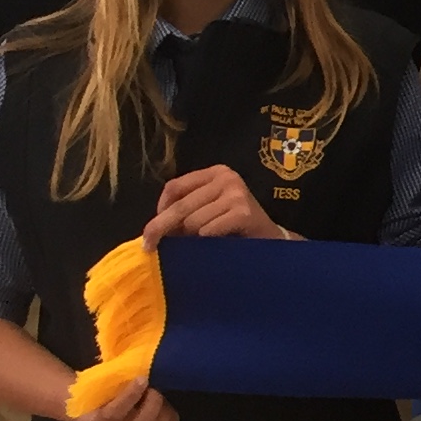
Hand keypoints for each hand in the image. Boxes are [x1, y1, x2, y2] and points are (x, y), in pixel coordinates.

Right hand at [73, 379, 178, 420]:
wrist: (94, 411)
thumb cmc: (95, 393)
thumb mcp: (96, 384)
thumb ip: (107, 377)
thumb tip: (119, 356)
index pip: (111, 415)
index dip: (129, 397)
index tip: (142, 379)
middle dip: (152, 405)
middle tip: (155, 388)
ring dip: (162, 413)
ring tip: (161, 396)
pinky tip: (167, 408)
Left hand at [142, 164, 290, 248]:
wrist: (272, 241)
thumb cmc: (235, 228)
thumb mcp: (209, 211)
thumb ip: (186, 211)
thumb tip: (152, 228)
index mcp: (215, 173)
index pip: (174, 187)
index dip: (159, 209)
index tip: (152, 231)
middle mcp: (226, 178)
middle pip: (180, 205)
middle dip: (162, 228)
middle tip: (149, 247)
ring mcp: (236, 193)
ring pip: (192, 222)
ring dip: (192, 239)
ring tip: (203, 245)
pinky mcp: (243, 211)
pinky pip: (208, 231)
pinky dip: (207, 242)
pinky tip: (217, 245)